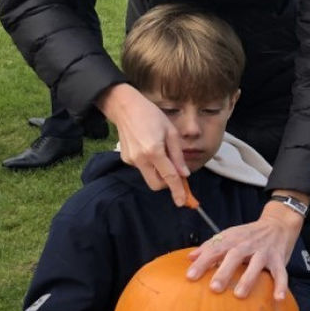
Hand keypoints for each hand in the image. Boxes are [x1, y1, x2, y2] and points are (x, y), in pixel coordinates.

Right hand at [98, 83, 188, 204]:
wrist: (125, 108)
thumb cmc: (152, 116)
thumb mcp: (171, 132)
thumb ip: (177, 156)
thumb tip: (184, 174)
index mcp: (154, 151)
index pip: (169, 177)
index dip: (177, 191)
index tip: (182, 202)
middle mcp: (140, 159)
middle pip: (156, 184)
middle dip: (167, 184)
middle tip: (176, 174)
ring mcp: (131, 160)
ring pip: (149, 177)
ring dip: (159, 173)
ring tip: (162, 154)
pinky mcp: (125, 159)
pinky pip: (142, 169)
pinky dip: (150, 165)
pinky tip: (150, 149)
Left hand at [187, 197, 306, 299]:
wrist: (278, 223)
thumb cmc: (249, 234)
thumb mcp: (230, 235)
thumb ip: (210, 246)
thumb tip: (189, 258)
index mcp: (233, 238)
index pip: (215, 249)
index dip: (203, 262)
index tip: (190, 277)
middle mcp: (248, 243)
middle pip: (235, 256)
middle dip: (224, 271)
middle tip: (214, 288)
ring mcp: (264, 251)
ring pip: (256, 264)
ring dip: (248, 279)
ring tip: (239, 295)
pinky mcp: (279, 258)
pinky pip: (281, 273)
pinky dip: (281, 285)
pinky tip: (278, 298)